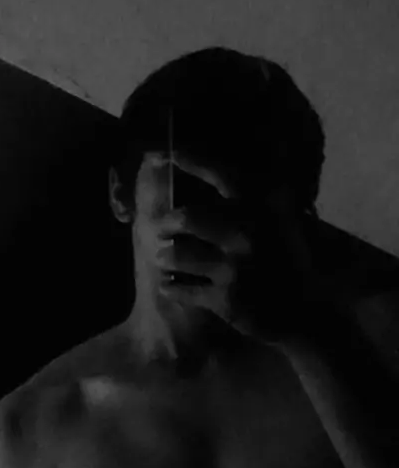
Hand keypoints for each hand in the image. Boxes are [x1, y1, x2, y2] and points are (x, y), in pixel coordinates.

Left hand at [156, 152, 334, 345]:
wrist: (306, 312)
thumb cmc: (289, 262)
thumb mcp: (282, 221)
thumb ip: (257, 196)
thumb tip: (232, 164)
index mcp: (263, 209)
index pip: (222, 175)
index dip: (193, 162)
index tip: (171, 154)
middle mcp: (246, 233)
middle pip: (187, 216)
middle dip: (167, 223)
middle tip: (162, 228)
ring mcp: (233, 267)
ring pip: (177, 254)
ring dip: (165, 256)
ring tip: (164, 257)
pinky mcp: (224, 298)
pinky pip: (181, 288)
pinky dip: (171, 286)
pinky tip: (169, 284)